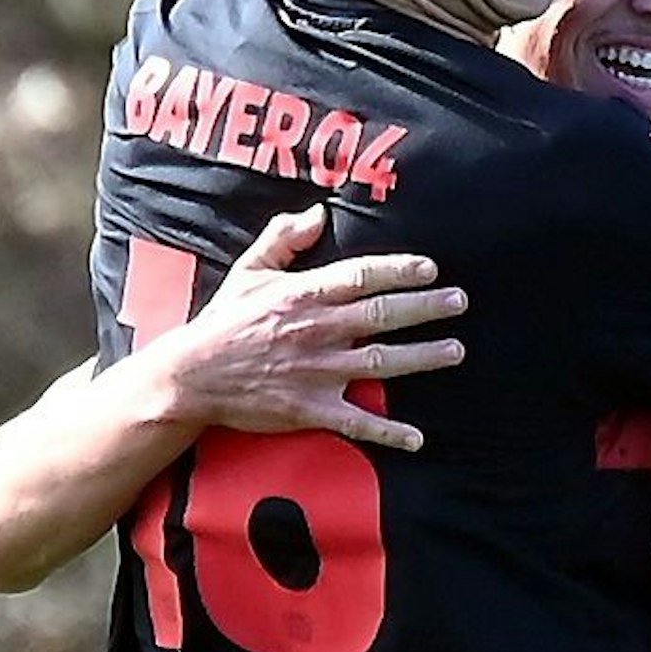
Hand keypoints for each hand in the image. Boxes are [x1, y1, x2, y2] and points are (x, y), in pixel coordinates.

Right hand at [159, 205, 466, 450]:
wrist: (190, 377)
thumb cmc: (223, 323)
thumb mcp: (249, 271)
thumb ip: (283, 239)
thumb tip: (318, 213)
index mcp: (305, 295)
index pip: (363, 276)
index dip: (400, 270)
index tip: (431, 268)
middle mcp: (318, 331)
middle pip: (383, 315)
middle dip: (427, 307)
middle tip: (460, 301)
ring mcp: (318, 372)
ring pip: (382, 362)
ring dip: (423, 357)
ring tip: (456, 350)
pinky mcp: (311, 410)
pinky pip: (358, 422)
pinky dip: (389, 431)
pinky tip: (418, 437)